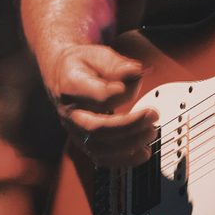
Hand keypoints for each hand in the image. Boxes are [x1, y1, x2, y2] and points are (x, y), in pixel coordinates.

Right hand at [45, 44, 158, 167]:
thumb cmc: (81, 65)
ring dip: (130, 144)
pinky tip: (143, 153)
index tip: (138, 81)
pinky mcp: (84, 141)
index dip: (122, 93)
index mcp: (71, 86)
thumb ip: (116, 65)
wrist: (61, 75)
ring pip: (99, 148)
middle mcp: (70, 112)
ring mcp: (75, 130)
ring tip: (151, 132)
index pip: (99, 96)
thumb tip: (135, 73)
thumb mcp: (96, 54)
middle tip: (153, 115)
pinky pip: (101, 158)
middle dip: (130, 126)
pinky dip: (124, 160)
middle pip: (97, 129)